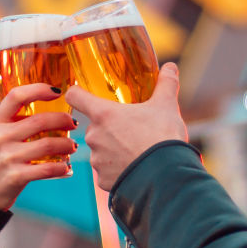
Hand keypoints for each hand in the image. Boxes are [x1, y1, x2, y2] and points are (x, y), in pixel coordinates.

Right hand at [0, 83, 76, 210]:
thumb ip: (15, 120)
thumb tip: (51, 107)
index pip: (17, 96)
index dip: (39, 89)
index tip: (57, 91)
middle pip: (39, 121)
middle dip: (63, 120)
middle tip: (73, 123)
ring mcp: (7, 157)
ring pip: (48, 144)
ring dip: (66, 145)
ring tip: (72, 146)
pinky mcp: (15, 176)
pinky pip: (47, 168)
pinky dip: (61, 167)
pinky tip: (65, 166)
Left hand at [65, 63, 186, 190]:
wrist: (167, 175)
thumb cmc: (163, 137)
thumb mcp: (167, 105)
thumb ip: (166, 83)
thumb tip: (171, 66)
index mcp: (104, 114)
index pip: (75, 96)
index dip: (77, 92)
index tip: (81, 93)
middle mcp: (94, 136)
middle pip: (93, 126)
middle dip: (109, 128)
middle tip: (131, 130)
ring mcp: (97, 160)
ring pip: (101, 150)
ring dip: (113, 149)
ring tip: (137, 151)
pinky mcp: (104, 181)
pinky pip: (107, 172)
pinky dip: (118, 170)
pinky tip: (135, 168)